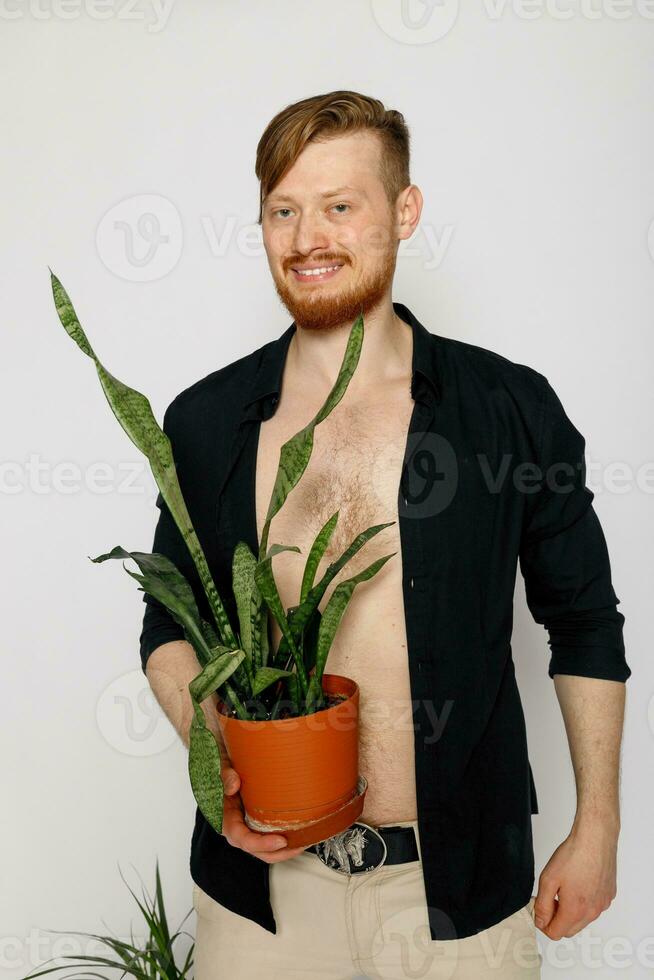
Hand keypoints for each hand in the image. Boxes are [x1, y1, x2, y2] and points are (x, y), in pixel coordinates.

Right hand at [221, 765, 305, 863]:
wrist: (227, 772)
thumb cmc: (226, 771)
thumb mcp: (223, 769)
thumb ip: (226, 776)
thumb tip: (234, 785)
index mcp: (226, 819)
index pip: (242, 839)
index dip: (262, 843)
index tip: (281, 841)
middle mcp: (236, 830)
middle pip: (257, 851)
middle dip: (279, 853)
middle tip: (300, 844)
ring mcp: (247, 831)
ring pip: (265, 851)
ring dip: (284, 851)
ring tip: (304, 842)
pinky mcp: (255, 828)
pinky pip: (268, 842)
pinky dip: (283, 843)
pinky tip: (298, 836)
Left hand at [533, 819, 617, 938]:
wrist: (595, 838)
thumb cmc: (573, 855)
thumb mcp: (548, 879)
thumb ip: (542, 904)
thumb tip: (540, 921)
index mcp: (575, 910)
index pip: (556, 933)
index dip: (544, 923)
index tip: (540, 909)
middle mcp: (592, 912)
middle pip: (570, 930)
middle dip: (557, 918)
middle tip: (551, 897)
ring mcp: (603, 904)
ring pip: (583, 919)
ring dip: (571, 911)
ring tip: (565, 887)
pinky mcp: (609, 895)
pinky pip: (594, 907)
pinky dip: (585, 902)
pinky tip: (579, 882)